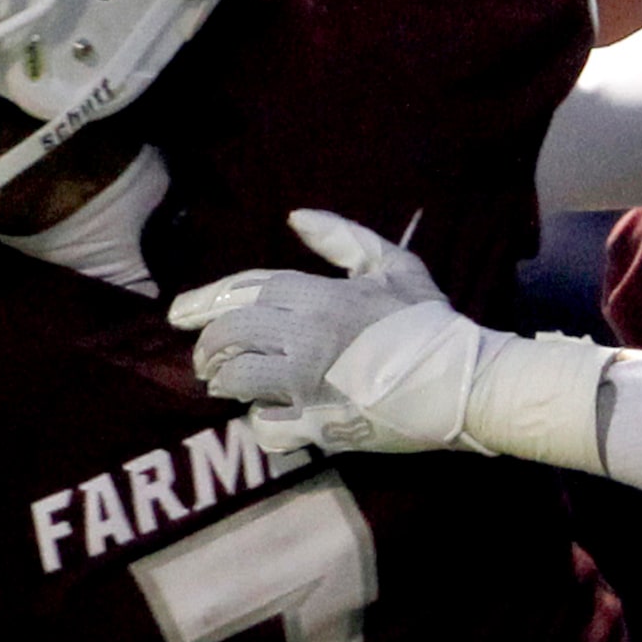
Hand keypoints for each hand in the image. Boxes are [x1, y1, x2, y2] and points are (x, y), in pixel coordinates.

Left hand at [170, 211, 479, 453]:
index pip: (242, 293)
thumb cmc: (428, 320)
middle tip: (205, 356)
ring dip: (223, 379)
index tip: (180, 314)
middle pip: (229, 336)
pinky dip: (256, 416)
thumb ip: (342, 238)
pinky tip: (261, 410)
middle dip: (208, 346)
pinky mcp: (316, 423)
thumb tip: (295, 217)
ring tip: (223, 380)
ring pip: (237, 378)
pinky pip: (263, 421)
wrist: (461, 384)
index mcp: (318, 296)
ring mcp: (306, 384)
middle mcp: (303, 338)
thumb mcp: (393, 265)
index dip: (205, 301)